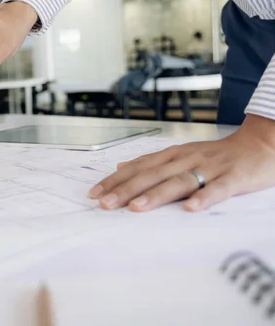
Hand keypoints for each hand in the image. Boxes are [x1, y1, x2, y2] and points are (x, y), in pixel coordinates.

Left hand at [88, 114, 274, 211]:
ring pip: (179, 181)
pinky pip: (218, 189)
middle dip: (126, 189)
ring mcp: (210, 168)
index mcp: (172, 154)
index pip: (138, 167)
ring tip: (136, 207)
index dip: (115, 180)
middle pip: (152, 174)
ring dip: (156, 194)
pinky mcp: (234, 178)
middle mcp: (186, 158)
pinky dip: (204, 198)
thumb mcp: (179, 154)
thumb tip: (120, 168)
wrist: (259, 144)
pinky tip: (190, 209)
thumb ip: (151, 162)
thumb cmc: (216, 155)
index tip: (95, 193)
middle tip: (106, 204)